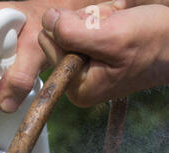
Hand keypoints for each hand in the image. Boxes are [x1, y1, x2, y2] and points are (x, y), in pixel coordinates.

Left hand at [38, 0, 168, 106]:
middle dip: (84, 22)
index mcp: (77, 87)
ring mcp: (83, 64)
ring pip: (71, 24)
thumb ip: (73, 33)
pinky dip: (100, 15)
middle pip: (58, 33)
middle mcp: (76, 79)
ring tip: (119, 22)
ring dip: (95, 16)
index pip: (49, 43)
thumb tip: (46, 20)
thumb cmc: (155, 43)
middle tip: (112, 25)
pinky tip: (117, 20)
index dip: (73, 28)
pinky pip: (84, 23)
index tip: (102, 32)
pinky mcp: (92, 50)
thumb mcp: (113, 38)